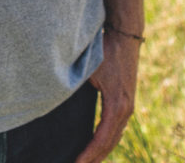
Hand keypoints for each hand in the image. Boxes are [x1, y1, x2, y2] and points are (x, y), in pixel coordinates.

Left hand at [74, 30, 140, 162]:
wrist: (125, 34)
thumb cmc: (106, 50)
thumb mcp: (90, 70)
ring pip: (115, 137)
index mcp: (117, 105)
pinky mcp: (127, 100)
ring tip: (85, 162)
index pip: (101, 139)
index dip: (89, 155)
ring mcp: (128, 106)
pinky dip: (107, 140)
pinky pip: (117, 127)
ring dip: (101, 151)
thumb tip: (56, 100)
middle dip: (94, 159)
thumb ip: (77, 88)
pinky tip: (96, 145)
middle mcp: (126, 109)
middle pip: (110, 144)